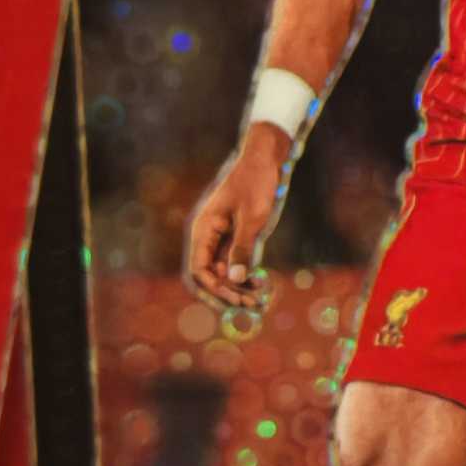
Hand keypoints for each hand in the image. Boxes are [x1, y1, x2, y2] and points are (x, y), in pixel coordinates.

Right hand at [185, 126, 291, 309]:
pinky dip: (245, 274)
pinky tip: (260, 284)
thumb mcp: (251, 218)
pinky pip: (235, 261)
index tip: (236, 300)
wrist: (266, 158)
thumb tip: (235, 279)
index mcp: (203, 230)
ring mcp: (221, 236)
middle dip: (226, 293)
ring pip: (223, 270)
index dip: (215, 289)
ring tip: (258, 301)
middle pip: (209, 275)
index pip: (199, 269)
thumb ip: (242, 248)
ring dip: (237, 287)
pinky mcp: (236, 235)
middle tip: (249, 307)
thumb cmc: (256, 183)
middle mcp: (208, 235)